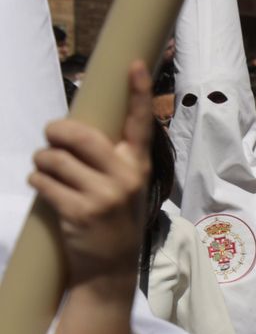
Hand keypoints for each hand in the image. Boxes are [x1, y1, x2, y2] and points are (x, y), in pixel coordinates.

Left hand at [30, 61, 152, 291]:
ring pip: (53, 158)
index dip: (138, 92)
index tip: (135, 65)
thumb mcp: (124, 186)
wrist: (109, 268)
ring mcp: (103, 195)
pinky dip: (37, 182)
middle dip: (55, 133)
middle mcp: (125, 177)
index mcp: (138, 165)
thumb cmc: (112, 218)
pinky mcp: (79, 211)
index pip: (140, 123)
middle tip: (52, 140)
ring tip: (51, 175)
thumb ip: (109, 159)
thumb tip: (72, 130)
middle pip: (77, 134)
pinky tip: (47, 192)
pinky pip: (42, 180)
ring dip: (42, 163)